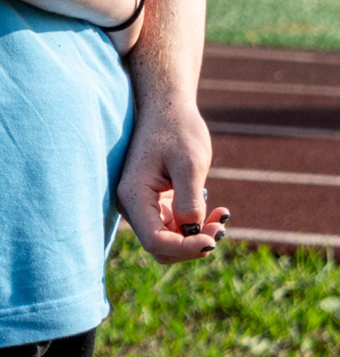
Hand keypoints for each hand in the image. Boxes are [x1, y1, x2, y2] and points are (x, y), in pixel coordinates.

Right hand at [115, 94, 225, 262]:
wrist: (167, 108)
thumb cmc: (177, 129)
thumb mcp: (189, 162)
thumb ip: (190, 198)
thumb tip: (191, 230)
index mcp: (134, 195)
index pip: (155, 240)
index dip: (185, 248)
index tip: (214, 240)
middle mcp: (133, 205)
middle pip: (160, 247)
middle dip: (192, 245)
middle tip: (221, 228)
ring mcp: (144, 205)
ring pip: (169, 240)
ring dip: (197, 237)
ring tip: (222, 216)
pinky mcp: (156, 202)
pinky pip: (175, 227)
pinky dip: (197, 226)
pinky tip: (219, 210)